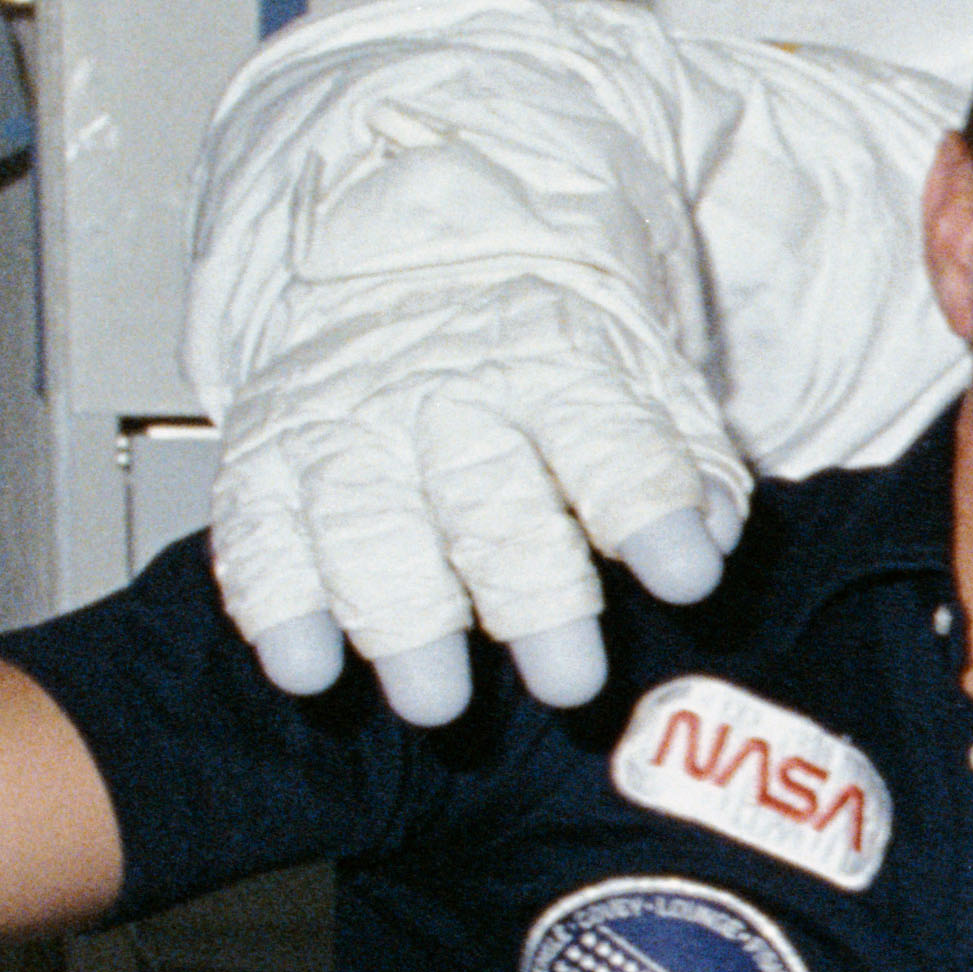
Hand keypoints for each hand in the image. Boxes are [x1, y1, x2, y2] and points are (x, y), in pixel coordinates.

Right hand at [202, 265, 744, 725]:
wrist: (422, 268)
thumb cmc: (555, 368)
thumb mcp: (647, 386)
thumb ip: (690, 467)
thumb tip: (712, 535)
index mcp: (561, 373)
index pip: (612, 446)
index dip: (648, 511)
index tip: (688, 578)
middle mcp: (448, 399)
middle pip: (490, 500)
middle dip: (532, 596)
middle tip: (570, 684)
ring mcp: (348, 428)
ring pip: (370, 525)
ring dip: (402, 619)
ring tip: (436, 703)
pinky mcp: (266, 462)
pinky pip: (259, 536)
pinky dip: (277, 606)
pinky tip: (306, 669)